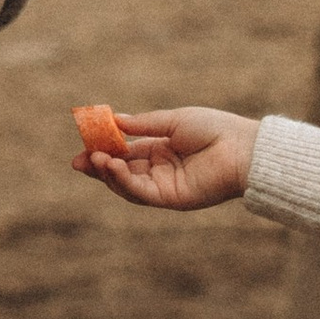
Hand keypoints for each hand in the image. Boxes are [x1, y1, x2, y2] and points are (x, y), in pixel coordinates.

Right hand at [71, 107, 257, 211]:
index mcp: (161, 150)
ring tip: (96, 159)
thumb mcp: (172, 120)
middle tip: (78, 161)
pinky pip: (142, 193)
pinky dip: (125, 182)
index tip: (85, 144)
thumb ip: (142, 124)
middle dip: (99, 167)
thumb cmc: (214, 128)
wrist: (241, 148)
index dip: (104, 150)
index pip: (126, 153)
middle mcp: (160, 171)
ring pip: (128, 185)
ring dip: (109, 174)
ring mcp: (165, 186)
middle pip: (122, 172)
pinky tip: (115, 166)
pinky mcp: (171, 199)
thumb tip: (113, 119)